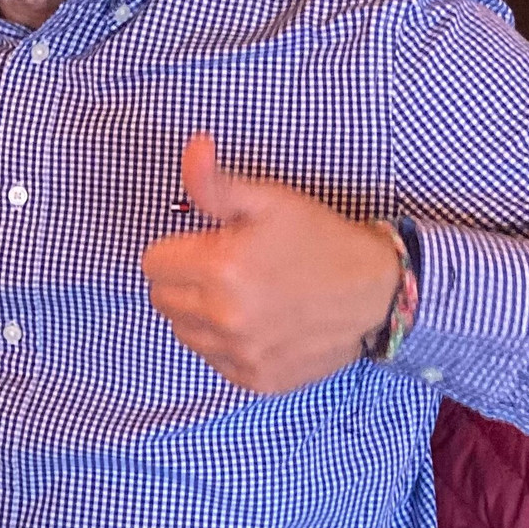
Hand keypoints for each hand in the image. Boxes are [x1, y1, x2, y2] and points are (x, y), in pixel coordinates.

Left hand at [141, 134, 400, 393]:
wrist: (375, 292)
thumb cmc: (319, 239)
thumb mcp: (269, 199)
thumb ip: (216, 182)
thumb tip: (192, 148)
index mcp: (220, 267)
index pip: (153, 263)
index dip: (177, 248)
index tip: (207, 244)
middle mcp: (224, 316)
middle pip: (161, 298)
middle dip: (182, 278)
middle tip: (223, 267)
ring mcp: (240, 353)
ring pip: (181, 330)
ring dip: (197, 311)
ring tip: (237, 293)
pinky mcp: (255, 379)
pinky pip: (211, 359)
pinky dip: (222, 342)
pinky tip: (253, 321)